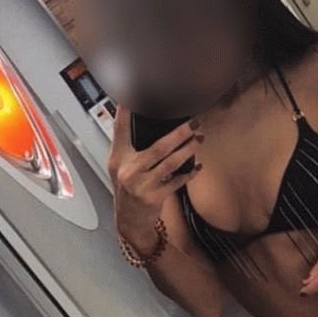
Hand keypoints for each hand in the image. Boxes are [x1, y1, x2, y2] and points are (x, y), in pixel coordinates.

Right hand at [108, 104, 202, 241]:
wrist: (129, 221)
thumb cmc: (128, 190)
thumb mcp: (121, 168)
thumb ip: (132, 149)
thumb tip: (155, 127)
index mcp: (118, 158)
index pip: (120, 129)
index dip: (126, 112)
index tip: (132, 95)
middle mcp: (128, 170)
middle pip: (158, 147)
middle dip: (180, 134)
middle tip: (194, 123)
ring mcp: (141, 184)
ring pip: (170, 163)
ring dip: (188, 150)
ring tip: (199, 139)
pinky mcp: (154, 197)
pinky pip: (177, 181)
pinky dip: (189, 173)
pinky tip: (198, 166)